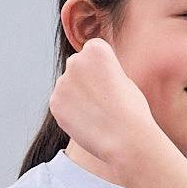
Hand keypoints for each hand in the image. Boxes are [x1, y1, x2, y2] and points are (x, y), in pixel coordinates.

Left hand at [47, 38, 173, 177]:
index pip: (93, 51)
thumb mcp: (123, 78)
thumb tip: (88, 76)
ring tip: (96, 113)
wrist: (126, 138)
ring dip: (77, 96)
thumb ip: (103, 71)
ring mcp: (62, 82)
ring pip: (68, 86)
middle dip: (86, 79)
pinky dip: (70, 112)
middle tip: (103, 100)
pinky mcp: (55, 102)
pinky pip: (62, 103)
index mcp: (96, 49)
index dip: (103, 69)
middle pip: (77, 66)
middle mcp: (75, 60)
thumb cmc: (132, 110)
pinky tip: (86, 121)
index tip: (111, 83)